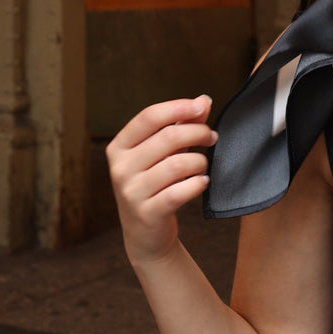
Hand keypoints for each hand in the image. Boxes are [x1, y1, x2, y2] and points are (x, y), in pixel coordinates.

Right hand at [106, 96, 216, 266]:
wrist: (145, 233)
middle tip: (212, 137)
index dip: (179, 107)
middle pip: (169, 137)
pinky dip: (198, 184)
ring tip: (203, 165)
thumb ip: (182, 124)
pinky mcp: (147, 213)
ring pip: (178, 164)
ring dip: (200, 161)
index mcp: (120, 147)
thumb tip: (203, 100)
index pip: (150, 116)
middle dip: (199, 133)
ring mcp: (131, 192)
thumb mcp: (163, 152)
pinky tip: (202, 182)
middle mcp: (120, 168)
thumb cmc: (156, 183)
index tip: (202, 107)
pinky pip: (180, 191)